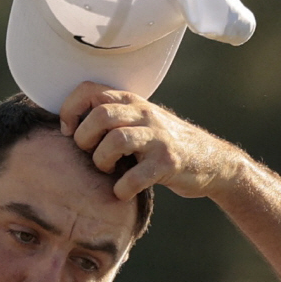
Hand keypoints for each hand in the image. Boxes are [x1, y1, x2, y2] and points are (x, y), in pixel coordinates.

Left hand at [59, 83, 240, 202]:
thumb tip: (68, 125)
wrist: (212, 161)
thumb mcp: (140, 122)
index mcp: (132, 102)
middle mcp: (145, 114)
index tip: (68, 131)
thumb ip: (112, 117)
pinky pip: (134, 177)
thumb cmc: (164, 145)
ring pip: (115, 140)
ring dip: (102, 161)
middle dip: (84, 139)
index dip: (70, 109)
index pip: (90, 90)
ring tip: (107, 170)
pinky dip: (121, 189)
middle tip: (90, 154)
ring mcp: (158, 138)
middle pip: (100, 115)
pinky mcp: (168, 163)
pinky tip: (123, 191)